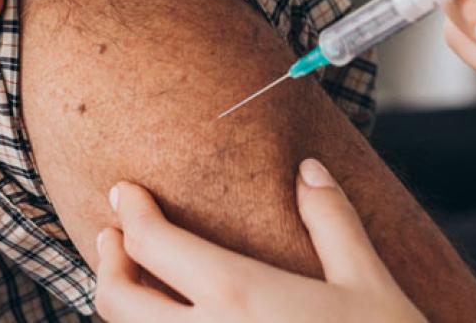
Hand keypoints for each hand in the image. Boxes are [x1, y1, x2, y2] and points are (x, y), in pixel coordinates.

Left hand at [94, 161, 423, 322]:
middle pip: (117, 297)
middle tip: (113, 234)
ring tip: (136, 282)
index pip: (153, 241)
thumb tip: (309, 168)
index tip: (125, 192)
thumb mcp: (366, 284)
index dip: (130, 209)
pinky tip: (170, 322)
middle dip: (108, 259)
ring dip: (124, 307)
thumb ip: (332, 222)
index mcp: (236, 293)